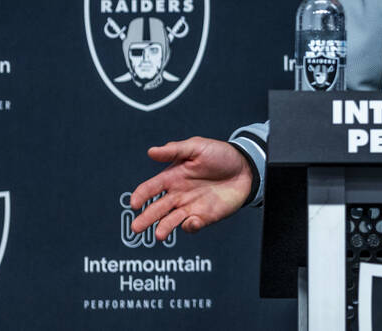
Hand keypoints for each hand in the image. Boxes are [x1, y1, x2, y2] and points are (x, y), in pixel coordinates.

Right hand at [129, 137, 252, 240]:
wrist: (246, 168)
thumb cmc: (221, 155)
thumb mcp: (197, 147)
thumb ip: (174, 150)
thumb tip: (151, 151)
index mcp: (173, 177)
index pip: (151, 188)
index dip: (141, 195)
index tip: (135, 202)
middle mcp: (178, 194)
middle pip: (157, 208)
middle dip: (146, 218)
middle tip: (136, 227)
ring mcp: (190, 206)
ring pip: (171, 220)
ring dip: (164, 227)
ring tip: (159, 234)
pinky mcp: (204, 216)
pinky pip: (192, 225)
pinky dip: (189, 226)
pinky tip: (191, 221)